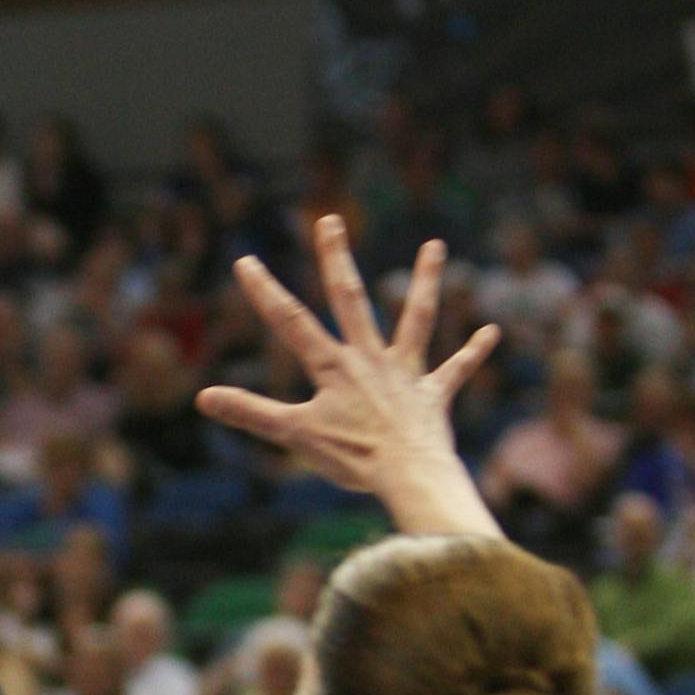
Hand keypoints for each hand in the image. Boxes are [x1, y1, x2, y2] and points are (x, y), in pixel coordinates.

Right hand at [197, 218, 499, 494]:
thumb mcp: (293, 435)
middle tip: (330, 220)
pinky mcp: (433, 395)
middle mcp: (370, 359)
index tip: (246, 260)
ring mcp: (405, 374)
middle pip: (350, 299)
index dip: (265, 291)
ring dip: (425, 282)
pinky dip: (473, 353)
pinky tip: (491, 333)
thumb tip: (203, 397)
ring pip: (416, 319)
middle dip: (336, 260)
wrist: (409, 474)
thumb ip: (249, 412)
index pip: (291, 322)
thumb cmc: (353, 457)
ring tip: (436, 246)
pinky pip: (456, 370)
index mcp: (333, 367)